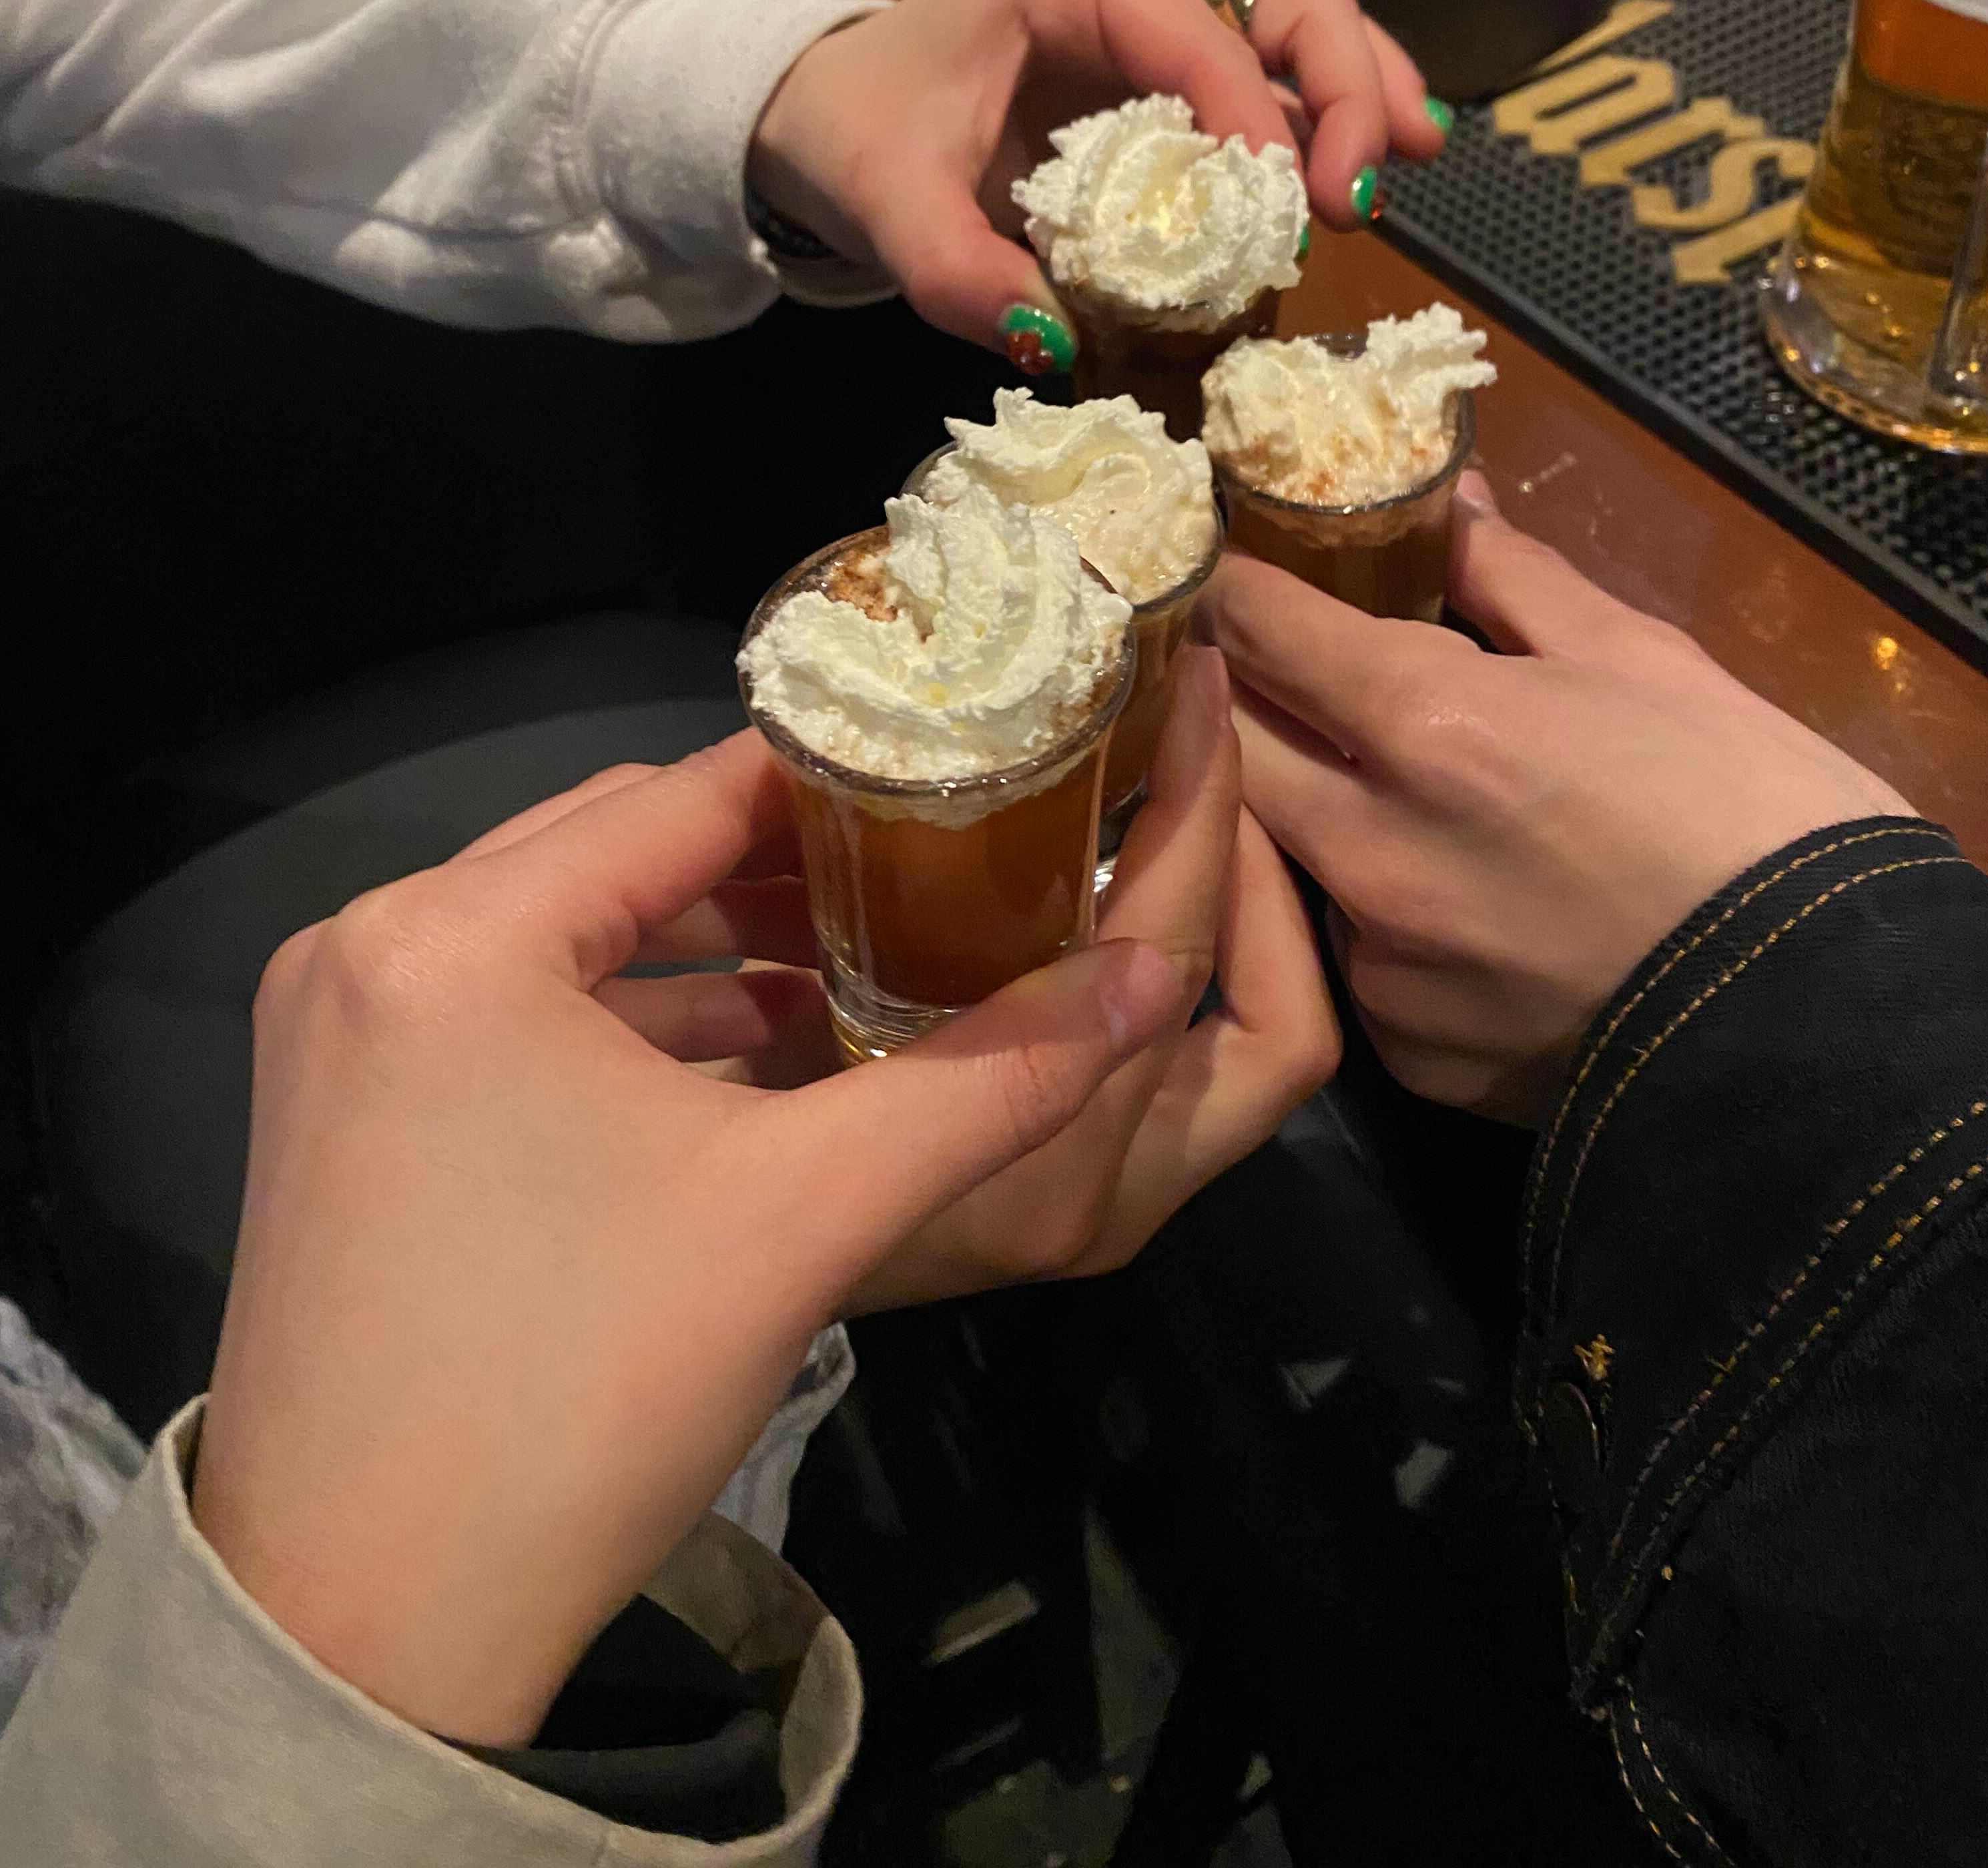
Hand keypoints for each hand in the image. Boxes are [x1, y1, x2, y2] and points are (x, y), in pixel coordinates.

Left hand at [190, 729, 1198, 1751]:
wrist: (369, 1630)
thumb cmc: (584, 1393)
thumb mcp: (806, 1216)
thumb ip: (989, 1078)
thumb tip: (1149, 978)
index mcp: (450, 935)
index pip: (682, 794)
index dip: (841, 781)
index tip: (967, 778)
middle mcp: (367, 945)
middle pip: (617, 849)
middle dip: (781, 865)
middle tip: (937, 875)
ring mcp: (336, 1031)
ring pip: (563, 930)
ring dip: (710, 944)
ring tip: (865, 964)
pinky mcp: (339, 1110)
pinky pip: (508, 1008)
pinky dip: (627, 1014)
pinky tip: (751, 1048)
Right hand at [627, 647, 1338, 1304]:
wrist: (704, 1306)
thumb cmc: (727, 1170)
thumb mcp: (773, 1034)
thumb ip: (828, 922)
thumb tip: (839, 746)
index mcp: (1037, 1150)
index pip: (1171, 952)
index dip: (1199, 806)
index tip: (1196, 686)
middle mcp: (1103, 1192)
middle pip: (1278, 1023)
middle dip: (1266, 877)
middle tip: (1215, 760)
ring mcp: (1119, 1204)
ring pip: (1258, 1051)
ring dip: (1239, 920)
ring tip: (1190, 803)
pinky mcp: (1108, 1197)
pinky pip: (1206, 1069)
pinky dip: (1193, 968)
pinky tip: (1128, 877)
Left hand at [747, 0, 1444, 364]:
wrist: (826, 109)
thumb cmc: (857, 135)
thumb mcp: (885, 207)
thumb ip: (957, 274)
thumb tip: (1053, 342)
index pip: (1199, 33)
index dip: (1258, 114)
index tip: (1287, 209)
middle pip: (1284, 2)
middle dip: (1344, 90)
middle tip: (1355, 198)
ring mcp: (1160, 19)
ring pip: (1300, 25)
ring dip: (1363, 94)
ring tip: (1408, 166)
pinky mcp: (1171, 69)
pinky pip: (1272, 76)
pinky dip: (1329, 115)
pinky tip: (1375, 166)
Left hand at [1203, 475, 1913, 1124]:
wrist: (1833, 1014)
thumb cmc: (1751, 808)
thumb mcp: (1642, 656)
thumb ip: (1514, 576)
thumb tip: (1447, 506)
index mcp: (1422, 723)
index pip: (1256, 630)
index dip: (1241, 593)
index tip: (1247, 581)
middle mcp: (1369, 848)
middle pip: (1230, 754)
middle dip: (1243, 708)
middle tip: (1285, 683)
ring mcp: (1382, 964)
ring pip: (1285, 865)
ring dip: (1309, 823)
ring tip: (1384, 800)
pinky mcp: (1410, 1055)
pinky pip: (1357, 967)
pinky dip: (1382, 928)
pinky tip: (1457, 913)